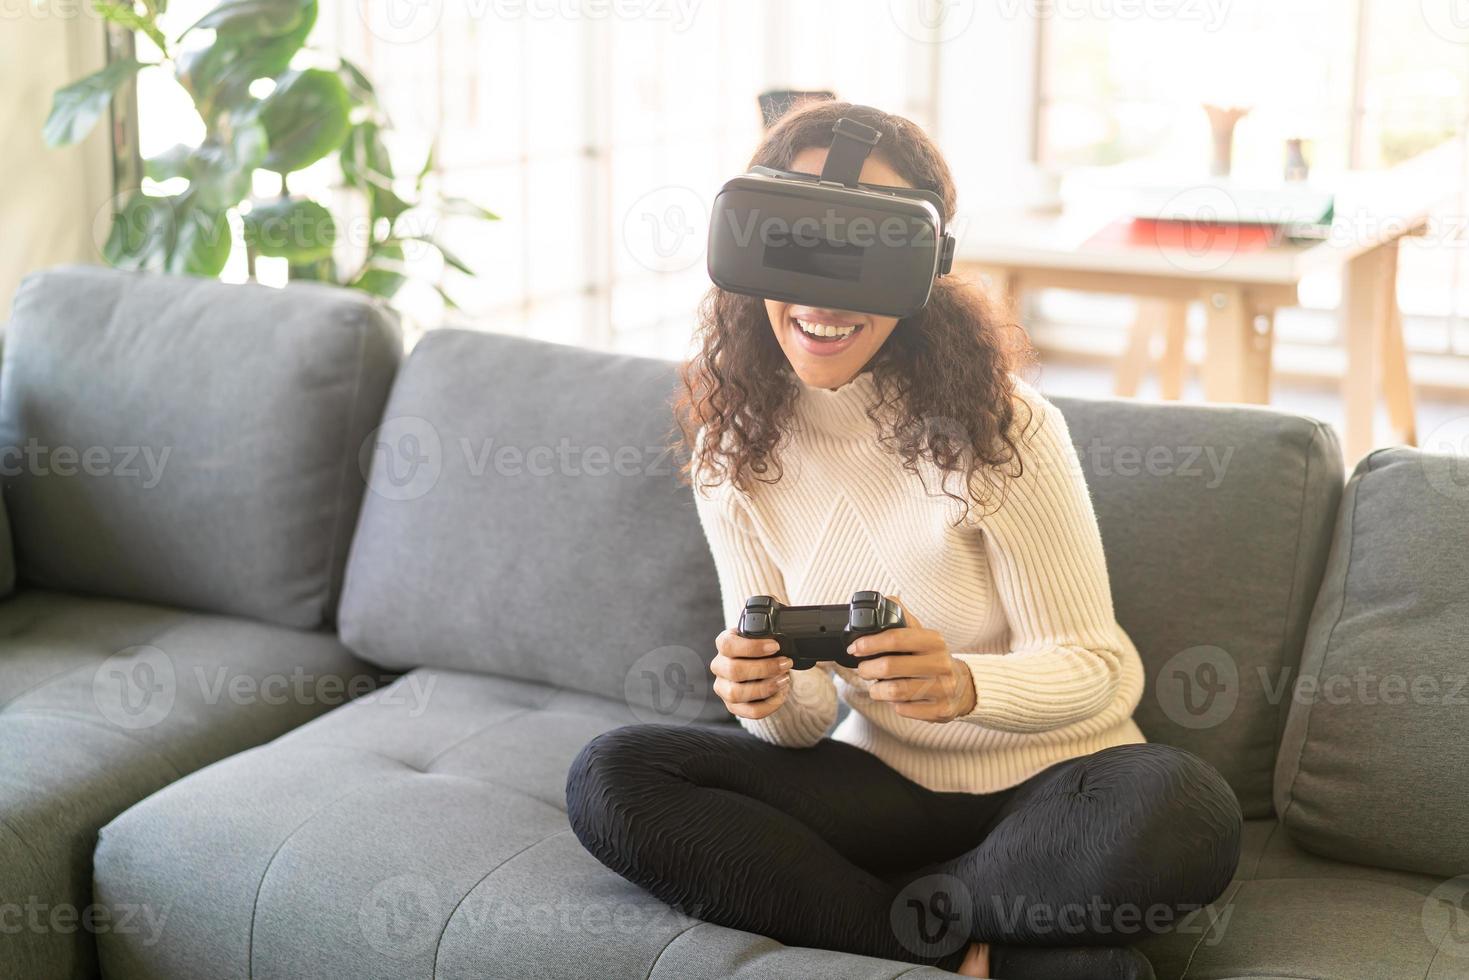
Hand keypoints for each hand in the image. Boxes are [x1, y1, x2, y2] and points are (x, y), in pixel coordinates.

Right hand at [710, 629, 793, 719]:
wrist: (762, 668)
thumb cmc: (762, 651)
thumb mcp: (762, 639)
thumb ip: (768, 638)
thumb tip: (783, 642)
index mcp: (724, 644)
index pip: (727, 645)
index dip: (752, 647)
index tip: (775, 646)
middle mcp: (719, 666)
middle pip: (734, 670)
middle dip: (765, 668)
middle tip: (786, 663)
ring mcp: (723, 688)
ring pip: (737, 693)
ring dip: (766, 687)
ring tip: (784, 679)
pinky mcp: (733, 706)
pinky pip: (750, 711)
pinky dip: (770, 704)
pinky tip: (781, 694)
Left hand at [849, 599, 976, 722]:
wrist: (962, 686)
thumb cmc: (932, 658)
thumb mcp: (922, 636)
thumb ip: (902, 619)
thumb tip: (885, 600)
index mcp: (934, 641)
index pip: (896, 638)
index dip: (870, 643)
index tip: (854, 648)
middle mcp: (941, 663)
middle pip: (891, 667)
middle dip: (868, 669)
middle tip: (862, 669)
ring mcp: (943, 688)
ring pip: (895, 691)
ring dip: (877, 690)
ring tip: (875, 687)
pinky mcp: (941, 710)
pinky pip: (905, 709)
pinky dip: (894, 705)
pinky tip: (895, 699)